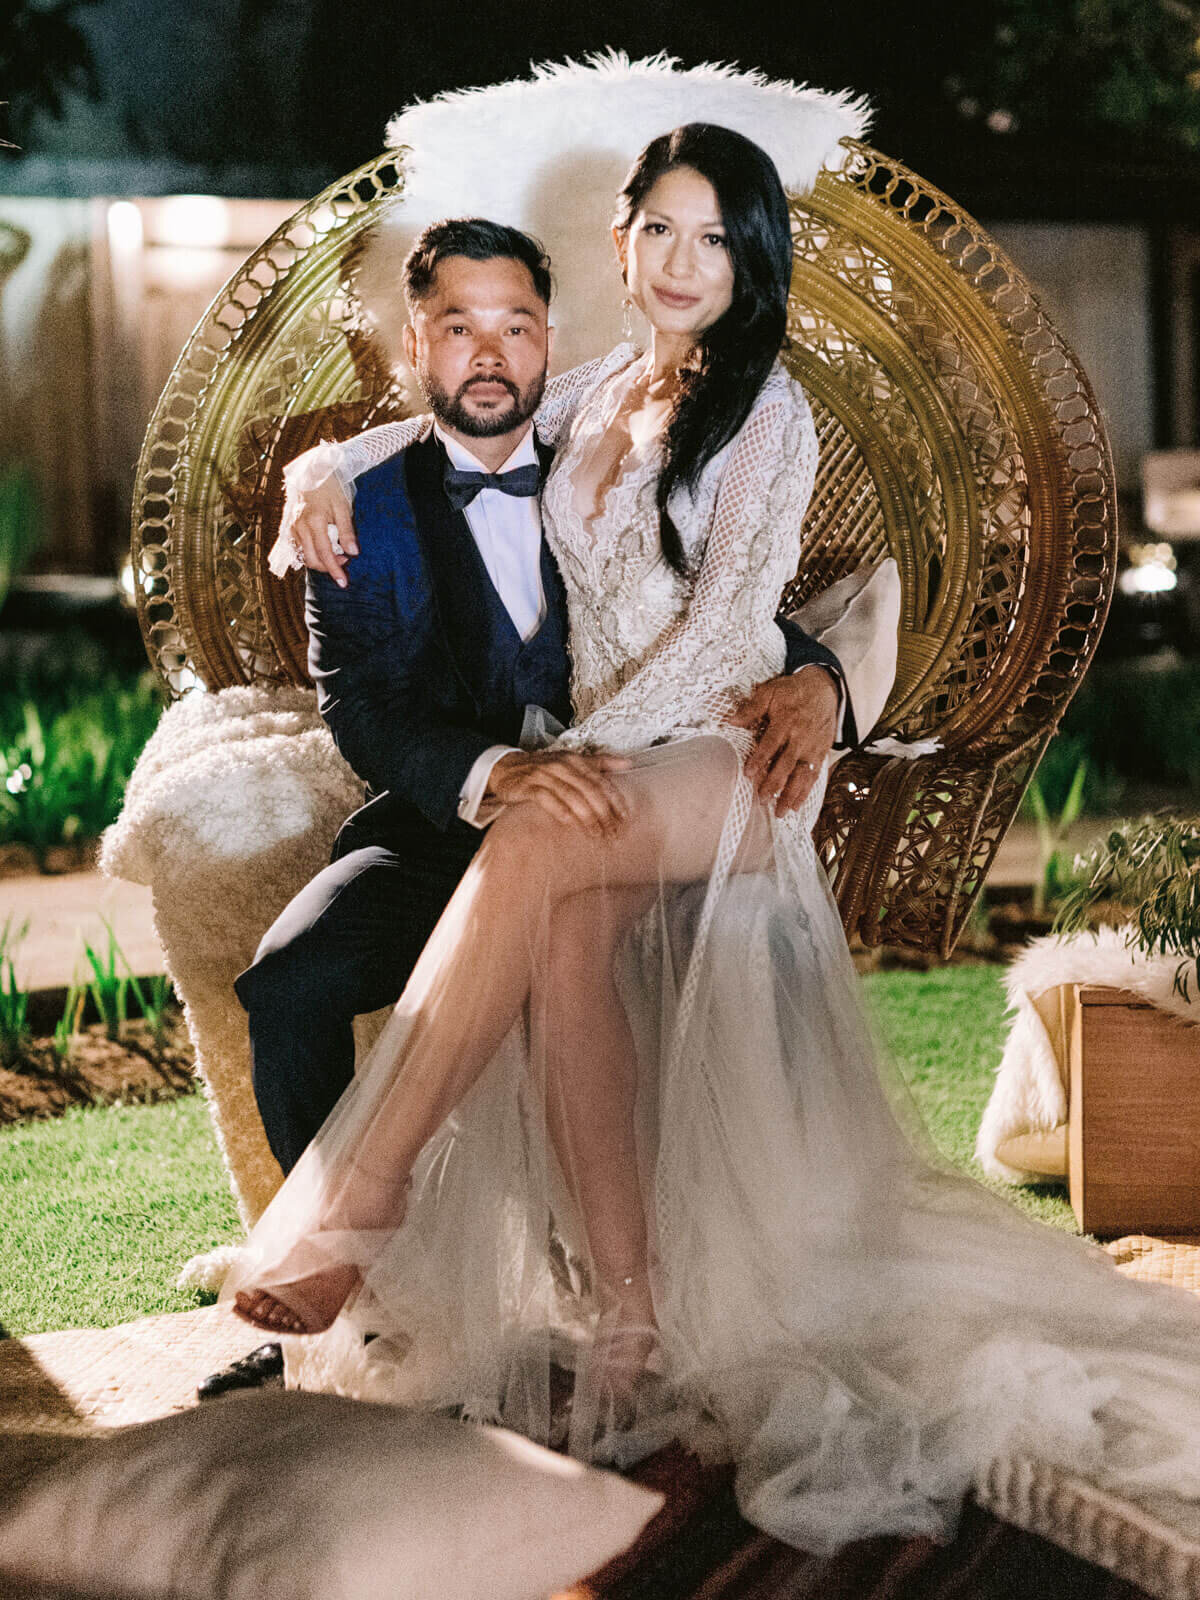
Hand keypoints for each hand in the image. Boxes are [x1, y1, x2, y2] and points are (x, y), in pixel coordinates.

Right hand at [280, 463, 358, 587]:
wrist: (311, 472)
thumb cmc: (330, 488)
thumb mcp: (343, 507)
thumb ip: (347, 531)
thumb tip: (353, 552)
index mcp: (314, 521)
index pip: (324, 554)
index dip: (334, 570)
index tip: (344, 582)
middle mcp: (300, 527)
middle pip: (312, 559)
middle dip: (328, 568)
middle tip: (344, 564)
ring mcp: (292, 527)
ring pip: (304, 556)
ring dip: (320, 561)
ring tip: (336, 555)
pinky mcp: (289, 527)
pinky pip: (298, 548)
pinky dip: (311, 554)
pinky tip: (322, 550)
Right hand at [486, 750, 633, 834]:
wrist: (506, 767)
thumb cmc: (544, 768)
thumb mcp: (572, 761)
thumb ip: (600, 763)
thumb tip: (628, 763)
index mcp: (575, 760)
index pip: (600, 781)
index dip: (615, 800)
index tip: (625, 818)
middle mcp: (561, 766)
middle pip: (589, 790)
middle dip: (604, 813)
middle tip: (613, 832)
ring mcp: (543, 775)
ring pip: (571, 795)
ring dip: (586, 816)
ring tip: (597, 834)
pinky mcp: (527, 786)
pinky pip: (546, 798)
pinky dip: (560, 810)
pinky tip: (570, 823)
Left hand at [726, 668, 838, 816]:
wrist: (823, 689)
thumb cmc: (791, 692)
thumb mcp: (770, 692)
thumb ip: (752, 707)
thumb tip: (730, 720)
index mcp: (786, 721)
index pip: (771, 743)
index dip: (760, 759)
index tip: (748, 774)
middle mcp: (801, 737)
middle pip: (787, 764)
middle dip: (775, 783)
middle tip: (762, 800)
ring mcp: (813, 747)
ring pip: (802, 774)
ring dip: (791, 794)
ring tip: (780, 812)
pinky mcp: (821, 753)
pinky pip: (814, 776)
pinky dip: (806, 792)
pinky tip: (796, 806)